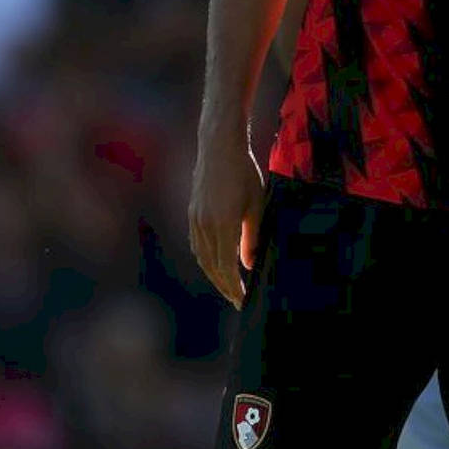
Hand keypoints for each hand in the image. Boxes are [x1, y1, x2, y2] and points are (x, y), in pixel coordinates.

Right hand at [188, 137, 265, 307]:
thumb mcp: (256, 204)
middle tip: (237, 300)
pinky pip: (197, 245)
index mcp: (223, 225)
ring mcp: (195, 220)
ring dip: (214, 275)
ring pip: (202, 258)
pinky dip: (206, 259)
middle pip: (211, 267)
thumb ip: (252, 236)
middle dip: (225, 286)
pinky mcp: (192, 214)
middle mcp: (205, 226)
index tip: (244, 301)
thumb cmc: (244, 173)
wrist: (218, 147)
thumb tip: (250, 264)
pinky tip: (215, 265)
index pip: (226, 267)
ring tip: (228, 287)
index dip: (234, 287)